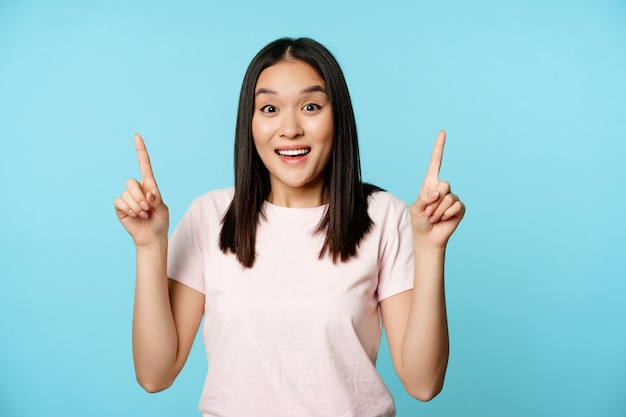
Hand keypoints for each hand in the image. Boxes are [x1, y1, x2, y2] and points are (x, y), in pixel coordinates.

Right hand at [114, 134, 168, 246]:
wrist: (151, 236)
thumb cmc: (160, 221)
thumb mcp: (163, 209)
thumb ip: (157, 199)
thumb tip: (149, 194)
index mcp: (149, 185)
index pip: (144, 165)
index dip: (140, 151)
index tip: (137, 136)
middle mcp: (137, 188)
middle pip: (131, 182)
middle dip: (140, 197)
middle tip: (148, 209)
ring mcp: (127, 197)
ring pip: (126, 193)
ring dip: (137, 206)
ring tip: (143, 214)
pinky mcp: (120, 206)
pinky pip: (120, 201)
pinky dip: (129, 209)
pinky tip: (134, 215)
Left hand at [411, 130, 464, 248]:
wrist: (428, 237)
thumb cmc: (420, 221)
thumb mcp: (416, 208)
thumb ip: (425, 198)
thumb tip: (439, 192)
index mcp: (430, 184)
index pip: (436, 163)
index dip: (439, 148)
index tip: (442, 132)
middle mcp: (443, 189)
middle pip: (444, 184)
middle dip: (434, 200)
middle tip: (429, 211)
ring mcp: (453, 198)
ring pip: (449, 198)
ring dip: (438, 211)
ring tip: (434, 218)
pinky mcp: (460, 208)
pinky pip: (456, 206)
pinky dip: (447, 214)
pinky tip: (443, 220)